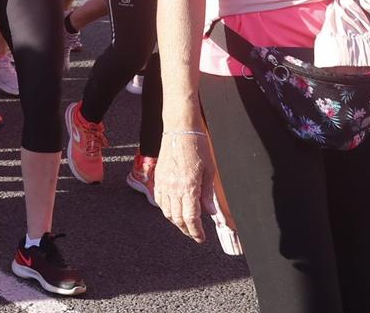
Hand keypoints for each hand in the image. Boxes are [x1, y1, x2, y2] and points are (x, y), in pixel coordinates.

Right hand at [154, 128, 211, 242]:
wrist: (180, 131)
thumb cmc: (197, 147)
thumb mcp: (209, 171)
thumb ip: (209, 194)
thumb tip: (212, 213)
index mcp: (188, 187)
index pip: (191, 218)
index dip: (196, 232)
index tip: (201, 238)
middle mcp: (174, 188)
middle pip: (178, 219)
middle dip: (187, 230)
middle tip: (195, 234)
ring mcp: (164, 184)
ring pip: (167, 212)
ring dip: (177, 222)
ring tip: (186, 225)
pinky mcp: (158, 179)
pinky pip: (160, 201)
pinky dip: (166, 210)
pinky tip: (174, 209)